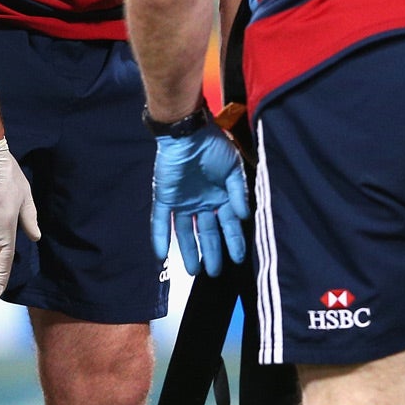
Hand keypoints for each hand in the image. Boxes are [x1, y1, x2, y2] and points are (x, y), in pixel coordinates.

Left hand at [151, 126, 248, 276]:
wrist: (187, 131)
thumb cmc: (213, 146)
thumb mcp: (233, 169)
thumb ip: (239, 193)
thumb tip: (244, 216)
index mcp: (220, 197)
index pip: (228, 225)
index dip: (233, 241)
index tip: (238, 259)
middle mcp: (202, 203)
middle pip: (207, 233)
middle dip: (212, 252)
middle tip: (215, 272)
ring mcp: (182, 202)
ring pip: (185, 232)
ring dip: (189, 251)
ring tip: (194, 271)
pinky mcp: (165, 197)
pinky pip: (160, 220)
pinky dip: (160, 236)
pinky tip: (160, 254)